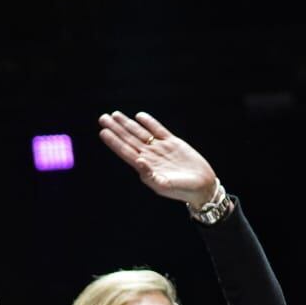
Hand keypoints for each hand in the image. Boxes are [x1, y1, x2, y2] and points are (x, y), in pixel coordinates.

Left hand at [97, 111, 218, 207]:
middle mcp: (150, 156)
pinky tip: (140, 116)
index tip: (103, 131)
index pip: (125, 151)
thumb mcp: (165, 186)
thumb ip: (150, 175)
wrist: (202, 186)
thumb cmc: (183, 190)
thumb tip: (137, 161)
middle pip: (129, 140)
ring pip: (141, 133)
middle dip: (116, 129)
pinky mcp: (173, 143)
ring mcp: (160, 149)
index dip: (114, 142)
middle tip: (103, 118)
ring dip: (128, 124)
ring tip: (116, 114)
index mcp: (145, 167)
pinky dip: (149, 122)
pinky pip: (158, 130)